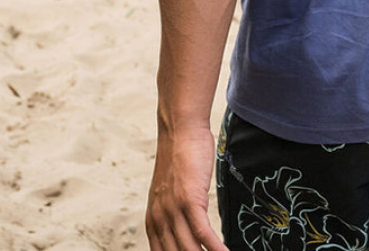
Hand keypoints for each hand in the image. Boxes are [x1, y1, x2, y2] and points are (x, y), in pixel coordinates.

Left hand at [146, 125, 229, 250]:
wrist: (180, 129)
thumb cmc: (181, 158)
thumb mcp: (172, 192)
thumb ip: (175, 215)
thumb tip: (189, 233)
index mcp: (153, 223)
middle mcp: (159, 221)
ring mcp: (173, 211)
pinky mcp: (189, 200)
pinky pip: (202, 234)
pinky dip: (215, 249)